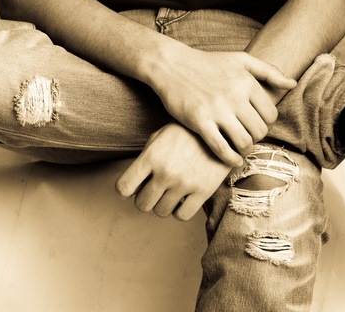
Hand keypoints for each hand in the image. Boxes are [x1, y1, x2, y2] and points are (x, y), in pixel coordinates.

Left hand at [115, 123, 231, 220]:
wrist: (220, 129)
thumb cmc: (186, 132)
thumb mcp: (160, 136)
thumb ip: (145, 158)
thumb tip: (133, 184)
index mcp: (151, 156)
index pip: (123, 187)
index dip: (126, 189)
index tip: (134, 186)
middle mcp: (165, 172)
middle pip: (142, 204)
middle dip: (145, 198)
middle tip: (155, 188)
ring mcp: (184, 183)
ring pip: (160, 212)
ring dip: (163, 204)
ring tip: (170, 191)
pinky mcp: (202, 192)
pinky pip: (181, 216)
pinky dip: (179, 210)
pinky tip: (183, 197)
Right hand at [151, 47, 295, 165]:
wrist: (172, 65)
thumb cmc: (209, 63)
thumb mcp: (241, 60)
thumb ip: (269, 71)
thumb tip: (293, 84)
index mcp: (246, 82)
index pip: (271, 115)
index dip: (266, 123)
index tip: (256, 122)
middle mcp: (234, 96)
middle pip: (259, 131)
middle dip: (256, 136)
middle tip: (248, 135)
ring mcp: (216, 110)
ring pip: (244, 142)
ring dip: (245, 149)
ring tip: (240, 146)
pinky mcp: (199, 122)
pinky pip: (221, 149)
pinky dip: (230, 159)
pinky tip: (232, 160)